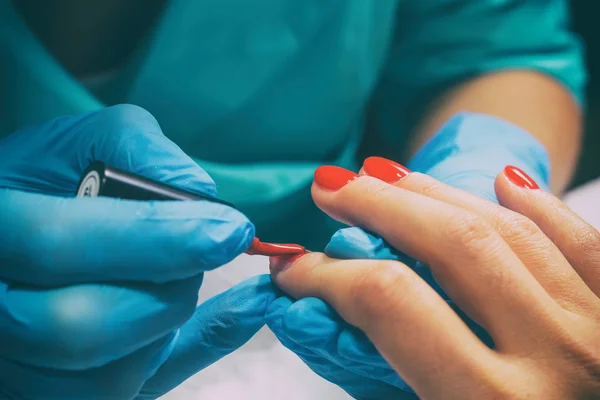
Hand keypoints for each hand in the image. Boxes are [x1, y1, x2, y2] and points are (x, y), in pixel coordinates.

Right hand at [0, 104, 276, 398]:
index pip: (58, 245)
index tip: (229, 229)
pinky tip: (226, 311)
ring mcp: (21, 370)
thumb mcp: (84, 143)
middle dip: (168, 288)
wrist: (28, 237)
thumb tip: (201, 196)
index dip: (153, 238)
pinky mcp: (61, 396)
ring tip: (174, 273)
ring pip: (109, 374)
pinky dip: (191, 349)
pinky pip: (136, 392)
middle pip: (80, 326)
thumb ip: (138, 148)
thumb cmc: (55, 183)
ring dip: (169, 318)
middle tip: (212, 251)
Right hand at [267, 112, 540, 396]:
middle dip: (377, 205)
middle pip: (450, 244)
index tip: (294, 270)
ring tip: (391, 178)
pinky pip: (584, 241)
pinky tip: (504, 185)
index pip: (389, 303)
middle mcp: (560, 358)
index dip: (326, 276)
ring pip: (509, 229)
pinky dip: (541, 208)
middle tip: (332, 189)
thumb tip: (326, 316)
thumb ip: (380, 381)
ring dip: (439, 195)